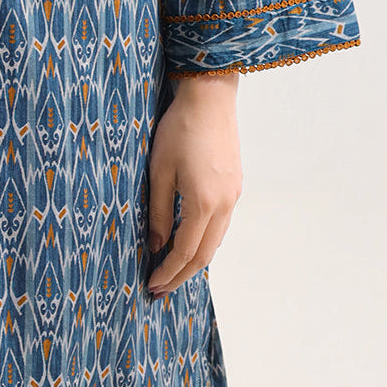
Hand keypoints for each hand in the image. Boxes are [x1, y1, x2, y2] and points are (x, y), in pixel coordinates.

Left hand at [147, 72, 242, 295]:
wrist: (210, 97)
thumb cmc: (179, 129)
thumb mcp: (159, 171)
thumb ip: (159, 212)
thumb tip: (157, 245)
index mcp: (204, 203)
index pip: (185, 252)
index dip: (167, 273)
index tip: (151, 285)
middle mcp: (225, 204)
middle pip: (204, 254)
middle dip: (181, 276)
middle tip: (160, 289)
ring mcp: (234, 195)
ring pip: (215, 241)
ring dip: (194, 260)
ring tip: (172, 271)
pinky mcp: (235, 185)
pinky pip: (221, 225)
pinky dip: (205, 241)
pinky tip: (190, 242)